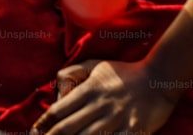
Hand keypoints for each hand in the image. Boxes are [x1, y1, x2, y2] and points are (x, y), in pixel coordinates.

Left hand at [30, 59, 178, 134]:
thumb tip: (57, 86)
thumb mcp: (96, 65)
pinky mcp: (132, 130)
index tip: (34, 132)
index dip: (43, 124)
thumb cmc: (125, 72)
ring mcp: (115, 120)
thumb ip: (75, 73)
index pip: (59, 110)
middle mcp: (98, 106)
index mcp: (88, 90)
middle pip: (67, 128)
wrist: (158, 77)